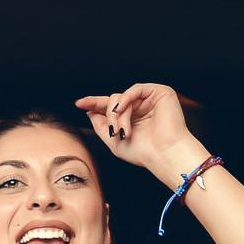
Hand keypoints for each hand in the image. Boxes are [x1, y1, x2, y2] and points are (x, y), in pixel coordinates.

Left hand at [75, 84, 201, 182]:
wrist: (164, 155)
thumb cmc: (144, 152)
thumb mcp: (113, 140)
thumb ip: (101, 125)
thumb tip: (90, 111)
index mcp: (131, 118)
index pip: (109, 107)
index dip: (94, 103)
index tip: (79, 104)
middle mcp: (140, 107)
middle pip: (113, 101)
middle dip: (108, 116)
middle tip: (113, 132)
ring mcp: (150, 99)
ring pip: (121, 97)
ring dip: (117, 114)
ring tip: (123, 130)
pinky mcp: (160, 93)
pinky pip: (135, 89)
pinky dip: (125, 99)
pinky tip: (121, 110)